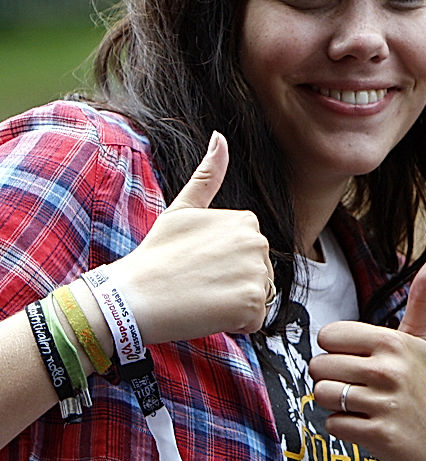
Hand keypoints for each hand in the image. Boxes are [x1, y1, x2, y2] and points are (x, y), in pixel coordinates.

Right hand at [104, 131, 272, 344]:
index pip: (249, 254)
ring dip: (233, 305)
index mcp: (247, 221)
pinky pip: (255, 321)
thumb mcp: (182, 209)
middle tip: (197, 282)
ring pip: (257, 297)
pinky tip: (207, 313)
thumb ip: (208, 175)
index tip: (197, 264)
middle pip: (258, 275)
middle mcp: (258, 243)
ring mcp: (258, 273)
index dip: (223, 265)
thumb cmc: (156, 254)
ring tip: (201, 297)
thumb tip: (221, 136)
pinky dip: (234, 324)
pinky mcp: (253, 304)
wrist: (132, 296)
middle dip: (232, 285)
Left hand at [310, 255, 425, 460]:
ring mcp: (384, 402)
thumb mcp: (421, 341)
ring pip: (321, 394)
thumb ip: (422, 298)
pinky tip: (366, 425)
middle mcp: (389, 369)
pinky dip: (343, 427)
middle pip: (319, 366)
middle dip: (332, 379)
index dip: (338, 351)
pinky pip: (331, 424)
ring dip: (334, 404)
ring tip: (361, 405)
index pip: (328, 336)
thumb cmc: (420, 385)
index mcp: (393, 341)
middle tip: (359, 387)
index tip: (360, 361)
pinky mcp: (377, 434)